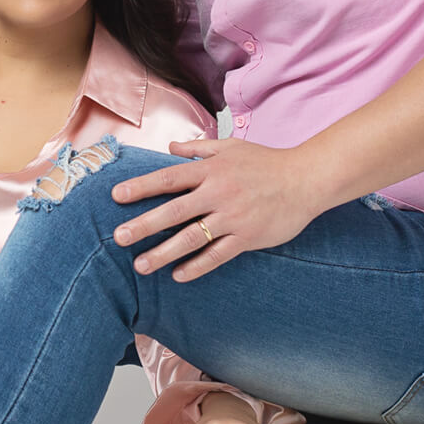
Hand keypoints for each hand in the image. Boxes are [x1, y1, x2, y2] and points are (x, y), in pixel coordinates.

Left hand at [112, 138, 332, 281]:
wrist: (307, 179)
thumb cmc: (267, 162)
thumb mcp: (232, 148)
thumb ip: (198, 148)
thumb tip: (169, 148)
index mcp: (211, 170)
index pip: (169, 178)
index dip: (141, 187)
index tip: (116, 196)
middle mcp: (218, 193)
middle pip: (174, 211)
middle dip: (144, 225)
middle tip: (118, 238)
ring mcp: (233, 217)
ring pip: (192, 238)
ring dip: (163, 253)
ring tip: (140, 265)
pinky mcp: (248, 237)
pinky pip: (218, 255)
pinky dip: (197, 266)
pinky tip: (178, 276)